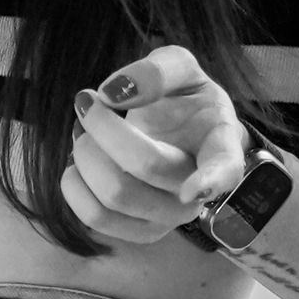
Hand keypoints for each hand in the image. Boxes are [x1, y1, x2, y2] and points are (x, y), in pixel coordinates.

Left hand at [62, 45, 248, 244]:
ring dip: (85, 153)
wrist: (180, 132)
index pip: (224, 169)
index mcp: (219, 145)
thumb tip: (114, 93)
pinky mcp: (139, 231)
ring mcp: (169, 217)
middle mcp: (198, 191)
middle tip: (88, 102)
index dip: (210, 182)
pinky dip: (74, 183)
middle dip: (102, 126)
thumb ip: (156, 71)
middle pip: (145, 166)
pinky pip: (94, 217)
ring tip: (86, 132)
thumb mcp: (179, 67)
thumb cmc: (183, 100)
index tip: (191, 190)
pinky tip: (80, 161)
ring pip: (115, 196)